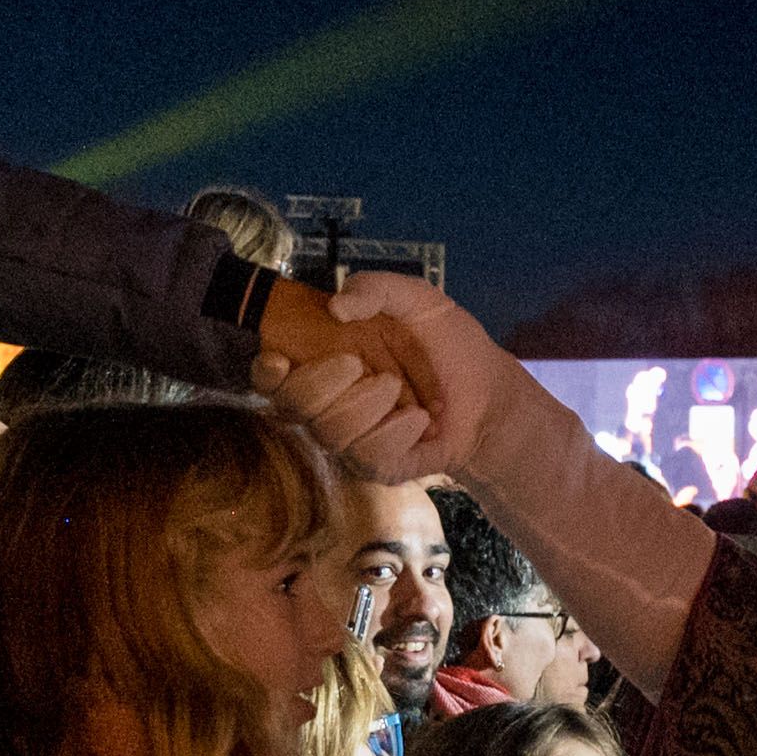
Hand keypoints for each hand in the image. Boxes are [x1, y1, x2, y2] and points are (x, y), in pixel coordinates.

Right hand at [251, 270, 511, 485]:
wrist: (491, 389)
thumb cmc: (449, 343)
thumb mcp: (416, 299)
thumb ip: (375, 289)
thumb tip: (336, 308)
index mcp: (328, 366)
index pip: (274, 378)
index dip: (265, 373)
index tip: (276, 357)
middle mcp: (332, 406)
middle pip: (293, 406)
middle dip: (318, 383)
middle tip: (355, 362)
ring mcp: (354, 440)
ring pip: (329, 432)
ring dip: (365, 404)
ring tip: (397, 386)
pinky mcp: (380, 467)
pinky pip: (368, 457)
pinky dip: (396, 431)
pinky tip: (420, 418)